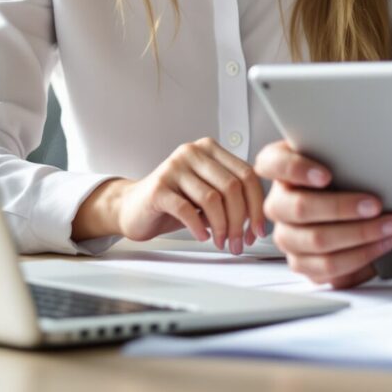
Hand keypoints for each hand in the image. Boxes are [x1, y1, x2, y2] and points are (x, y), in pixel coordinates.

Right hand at [73, 137, 266, 252]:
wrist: (132, 207)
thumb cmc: (173, 202)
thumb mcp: (208, 194)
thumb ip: (231, 196)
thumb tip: (259, 219)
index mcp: (210, 150)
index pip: (247, 174)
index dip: (257, 205)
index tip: (258, 229)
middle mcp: (192, 152)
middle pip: (232, 187)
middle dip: (241, 221)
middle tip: (239, 242)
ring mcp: (174, 167)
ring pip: (212, 199)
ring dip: (222, 227)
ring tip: (221, 242)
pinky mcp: (158, 187)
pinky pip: (187, 209)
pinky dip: (199, 227)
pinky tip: (202, 235)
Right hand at [257, 140, 391, 288]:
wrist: (351, 210)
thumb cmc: (344, 176)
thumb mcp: (339, 157)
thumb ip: (341, 152)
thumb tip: (369, 150)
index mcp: (279, 170)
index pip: (273, 164)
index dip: (296, 169)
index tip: (326, 175)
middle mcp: (277, 204)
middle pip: (300, 209)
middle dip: (342, 208)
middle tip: (376, 204)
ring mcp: (287, 236)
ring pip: (317, 241)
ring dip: (359, 235)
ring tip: (389, 227)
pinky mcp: (302, 263)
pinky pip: (328, 267)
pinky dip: (360, 256)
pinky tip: (381, 244)